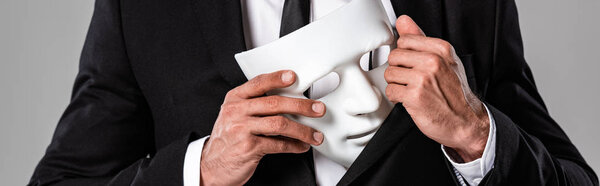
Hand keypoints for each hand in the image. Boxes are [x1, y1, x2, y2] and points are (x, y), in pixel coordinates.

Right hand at [200, 70, 324, 185]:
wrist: (211, 165)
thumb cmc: (228, 139)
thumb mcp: (235, 116)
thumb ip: (255, 106)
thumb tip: (291, 102)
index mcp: (234, 99)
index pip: (258, 83)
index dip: (277, 78)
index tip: (293, 77)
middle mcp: (236, 111)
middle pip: (274, 103)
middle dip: (301, 106)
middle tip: (318, 109)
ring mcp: (241, 129)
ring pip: (280, 124)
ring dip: (303, 130)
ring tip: (314, 135)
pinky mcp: (248, 147)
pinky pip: (278, 144)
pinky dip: (294, 146)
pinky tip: (301, 146)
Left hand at [384, 15, 489, 161]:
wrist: (466, 121)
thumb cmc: (455, 92)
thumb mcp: (444, 60)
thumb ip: (421, 39)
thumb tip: (403, 21)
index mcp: (441, 50)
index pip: (405, 40)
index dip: (405, 54)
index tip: (412, 64)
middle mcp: (432, 62)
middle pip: (394, 56)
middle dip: (399, 69)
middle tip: (411, 79)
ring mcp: (423, 79)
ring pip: (390, 74)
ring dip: (397, 84)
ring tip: (411, 89)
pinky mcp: (414, 96)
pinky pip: (390, 91)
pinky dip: (397, 97)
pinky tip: (410, 99)